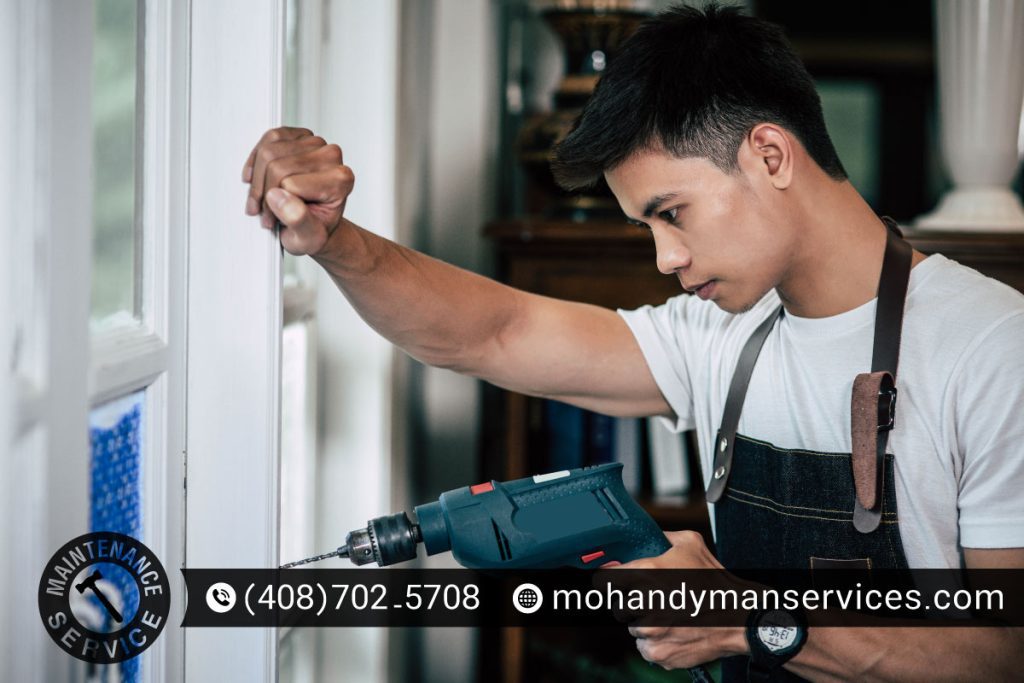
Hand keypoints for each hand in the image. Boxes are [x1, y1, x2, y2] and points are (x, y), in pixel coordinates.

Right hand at [242, 127, 354, 255]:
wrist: (317, 222)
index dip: (274, 205)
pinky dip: (257, 160)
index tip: (273, 220)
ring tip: (265, 199)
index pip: (289, 184)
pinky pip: (268, 139)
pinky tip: (261, 178)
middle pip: (276, 166)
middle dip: (264, 193)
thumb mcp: (309, 239)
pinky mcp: (300, 135)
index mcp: (340, 180)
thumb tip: (279, 197)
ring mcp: (315, 143)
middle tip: (266, 212)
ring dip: (258, 179)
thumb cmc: (315, 229)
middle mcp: (332, 157)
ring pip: (268, 152)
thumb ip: (298, 221)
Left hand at [615, 531, 749, 669]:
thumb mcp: (691, 544)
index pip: (603, 580)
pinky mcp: (659, 653)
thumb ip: (663, 536)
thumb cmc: (715, 583)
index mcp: (646, 574)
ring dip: (645, 623)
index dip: (607, 579)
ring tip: (670, 615)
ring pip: (633, 628)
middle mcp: (644, 604)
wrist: (739, 619)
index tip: (611, 581)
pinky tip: (674, 632)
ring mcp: (650, 632)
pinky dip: (656, 643)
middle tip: (654, 599)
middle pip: (618, 606)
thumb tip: (649, 536)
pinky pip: (646, 648)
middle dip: (632, 602)